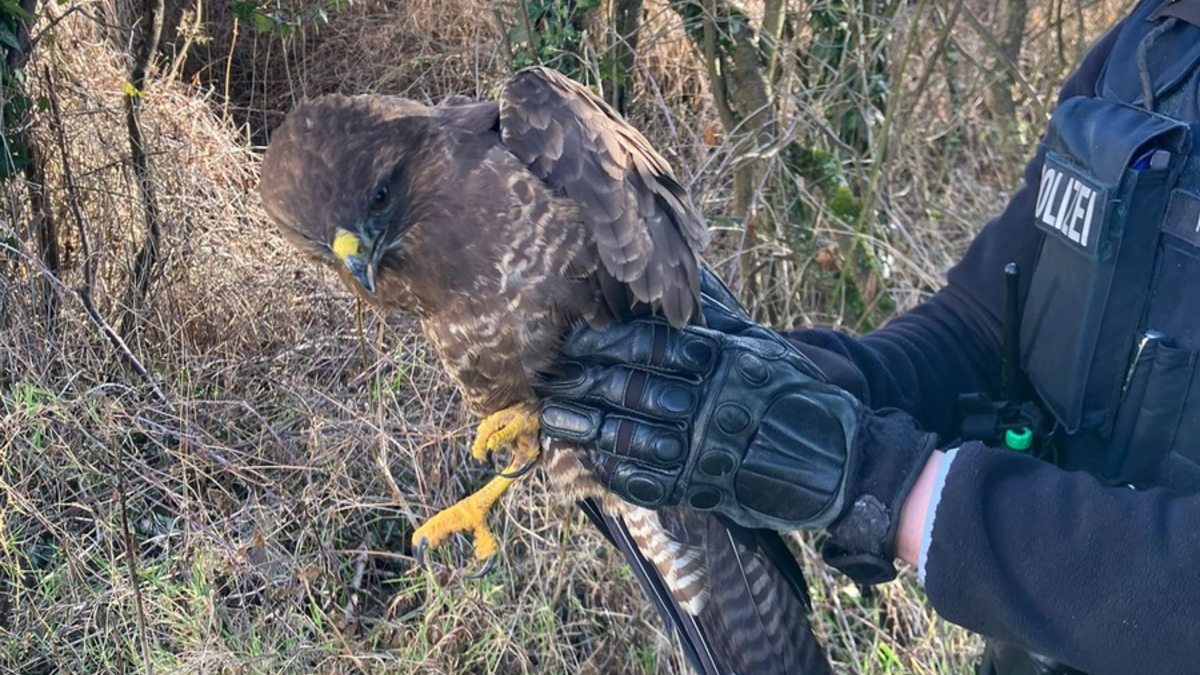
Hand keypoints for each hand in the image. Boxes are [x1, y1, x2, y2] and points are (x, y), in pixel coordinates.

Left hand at [538, 271, 938, 581]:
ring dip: (590, 429)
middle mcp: (713, 402)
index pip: (650, 345)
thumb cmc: (798, 396)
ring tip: (556, 421)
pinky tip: (593, 463)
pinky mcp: (709, 489)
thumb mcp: (764, 346)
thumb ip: (718, 319)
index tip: (575, 341)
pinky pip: (652, 483)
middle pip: (633, 389)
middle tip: (550, 380)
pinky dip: (618, 474)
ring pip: (634, 436)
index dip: (606, 343)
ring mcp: (710, 448)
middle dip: (586, 384)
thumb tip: (684, 278)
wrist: (843, 461)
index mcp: (724, 360)